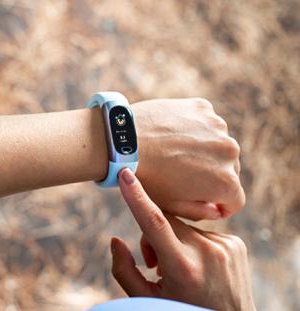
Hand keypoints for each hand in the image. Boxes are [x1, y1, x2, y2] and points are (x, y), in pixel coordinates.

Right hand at [111, 168, 255, 310]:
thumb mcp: (147, 300)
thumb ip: (124, 271)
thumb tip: (114, 240)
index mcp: (183, 268)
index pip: (155, 223)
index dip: (137, 197)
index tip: (125, 174)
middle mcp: (207, 253)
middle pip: (166, 221)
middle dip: (154, 235)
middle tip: (155, 263)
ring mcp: (226, 247)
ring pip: (184, 226)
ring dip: (176, 240)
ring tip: (183, 269)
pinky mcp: (236, 244)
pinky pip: (203, 232)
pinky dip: (195, 244)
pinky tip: (201, 266)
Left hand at [132, 98, 243, 218]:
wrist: (123, 141)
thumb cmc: (146, 178)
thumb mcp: (172, 206)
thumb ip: (200, 212)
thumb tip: (216, 209)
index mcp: (226, 182)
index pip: (235, 200)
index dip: (220, 205)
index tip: (205, 202)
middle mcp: (230, 152)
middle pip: (229, 170)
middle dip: (213, 175)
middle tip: (184, 176)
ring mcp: (217, 126)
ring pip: (217, 144)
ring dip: (205, 150)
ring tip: (175, 154)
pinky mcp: (202, 107)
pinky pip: (204, 123)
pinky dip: (194, 129)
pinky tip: (171, 135)